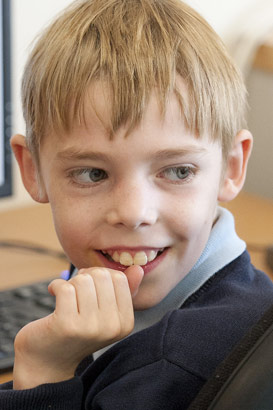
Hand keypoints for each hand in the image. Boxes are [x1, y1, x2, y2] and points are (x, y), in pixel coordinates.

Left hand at [13, 265, 143, 389]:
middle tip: (76, 289)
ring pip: (83, 280)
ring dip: (71, 282)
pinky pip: (65, 288)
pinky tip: (53, 292)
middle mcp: (112, 327)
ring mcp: (90, 328)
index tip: (90, 285)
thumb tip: (139, 268)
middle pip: (102, 276)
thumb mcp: (106, 312)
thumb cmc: (79, 329)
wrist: (48, 359)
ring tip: (66, 295)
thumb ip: (124, 291)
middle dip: (86, 276)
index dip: (101, 275)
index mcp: (126, 324)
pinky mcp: (67, 325)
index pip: (119, 279)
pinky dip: (56, 285)